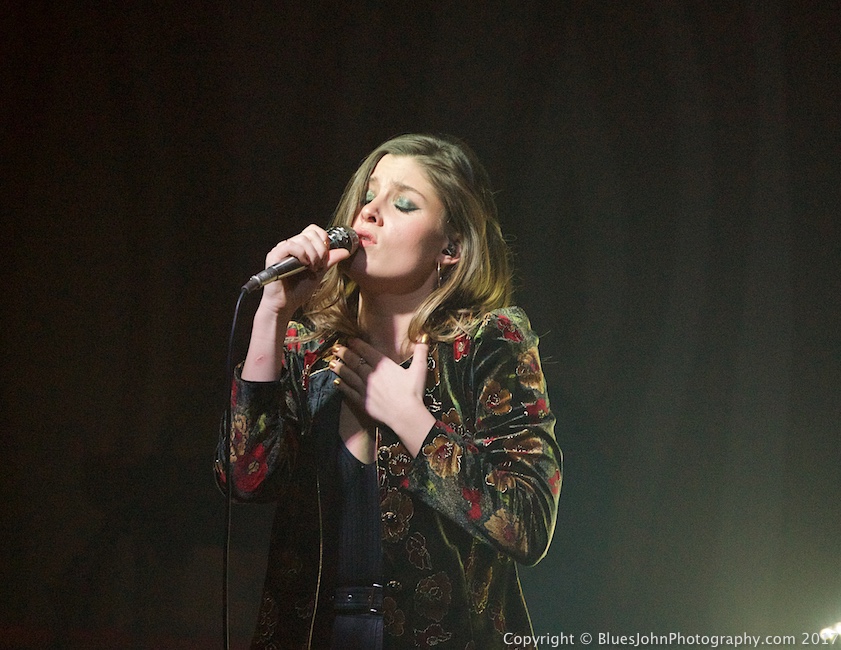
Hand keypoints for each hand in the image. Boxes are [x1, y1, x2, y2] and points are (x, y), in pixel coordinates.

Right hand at [258, 224, 351, 314]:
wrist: (285, 305)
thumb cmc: (298, 291)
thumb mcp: (319, 273)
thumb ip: (329, 261)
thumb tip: (345, 251)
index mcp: (300, 247)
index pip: (313, 230)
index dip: (323, 239)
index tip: (326, 255)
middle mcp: (290, 245)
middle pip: (310, 233)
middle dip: (320, 249)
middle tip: (319, 265)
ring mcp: (281, 249)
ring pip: (302, 239)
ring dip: (313, 254)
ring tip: (312, 268)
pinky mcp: (274, 255)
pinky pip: (290, 245)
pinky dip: (301, 254)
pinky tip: (304, 265)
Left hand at [330, 337, 435, 455]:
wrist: (406, 415)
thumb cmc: (413, 392)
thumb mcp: (420, 369)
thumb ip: (421, 351)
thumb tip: (424, 337)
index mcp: (383, 365)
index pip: (366, 351)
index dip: (356, 344)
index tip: (350, 340)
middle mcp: (370, 374)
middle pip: (353, 361)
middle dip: (344, 353)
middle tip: (336, 348)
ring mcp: (364, 388)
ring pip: (348, 375)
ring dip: (339, 367)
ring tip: (332, 362)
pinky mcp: (362, 401)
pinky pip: (349, 391)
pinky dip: (342, 386)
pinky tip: (336, 382)